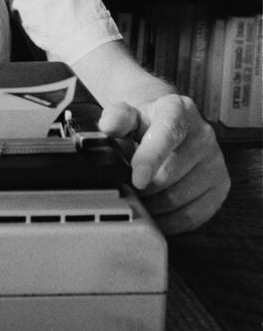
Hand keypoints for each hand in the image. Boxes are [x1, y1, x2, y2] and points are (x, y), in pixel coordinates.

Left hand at [98, 94, 229, 234]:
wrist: (170, 125)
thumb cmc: (147, 123)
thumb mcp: (129, 114)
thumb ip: (117, 118)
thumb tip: (109, 126)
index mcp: (178, 110)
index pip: (168, 133)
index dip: (151, 158)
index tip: (136, 179)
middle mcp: (203, 134)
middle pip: (170, 173)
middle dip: (143, 187)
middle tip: (126, 188)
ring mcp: (215, 161)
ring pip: (179, 198)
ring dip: (153, 205)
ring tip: (140, 197)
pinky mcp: (221, 185)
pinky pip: (193, 215)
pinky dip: (169, 220)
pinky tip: (156, 212)